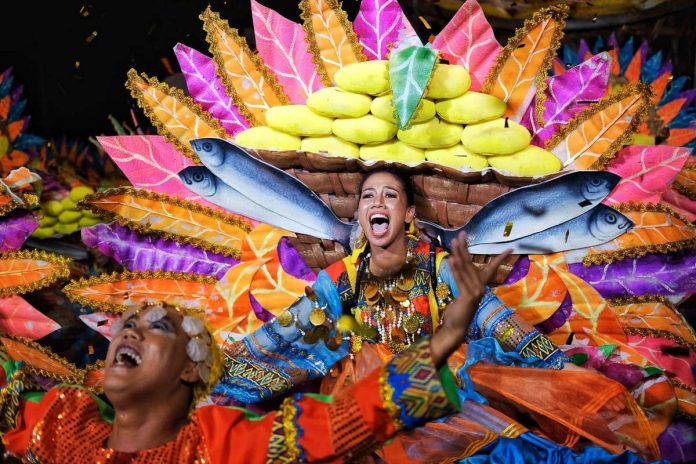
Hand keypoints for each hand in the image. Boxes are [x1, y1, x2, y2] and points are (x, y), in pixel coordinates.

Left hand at [430, 232, 511, 366]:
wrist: (455, 328)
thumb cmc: (459, 310)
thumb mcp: (463, 292)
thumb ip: (463, 280)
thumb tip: (457, 262)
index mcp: (481, 285)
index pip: (492, 268)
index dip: (500, 258)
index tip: (511, 249)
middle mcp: (480, 287)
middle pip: (472, 263)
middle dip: (466, 248)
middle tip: (462, 234)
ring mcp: (475, 292)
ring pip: (466, 269)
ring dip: (459, 254)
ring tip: (455, 242)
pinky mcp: (468, 297)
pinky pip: (461, 280)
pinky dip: (456, 269)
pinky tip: (452, 259)